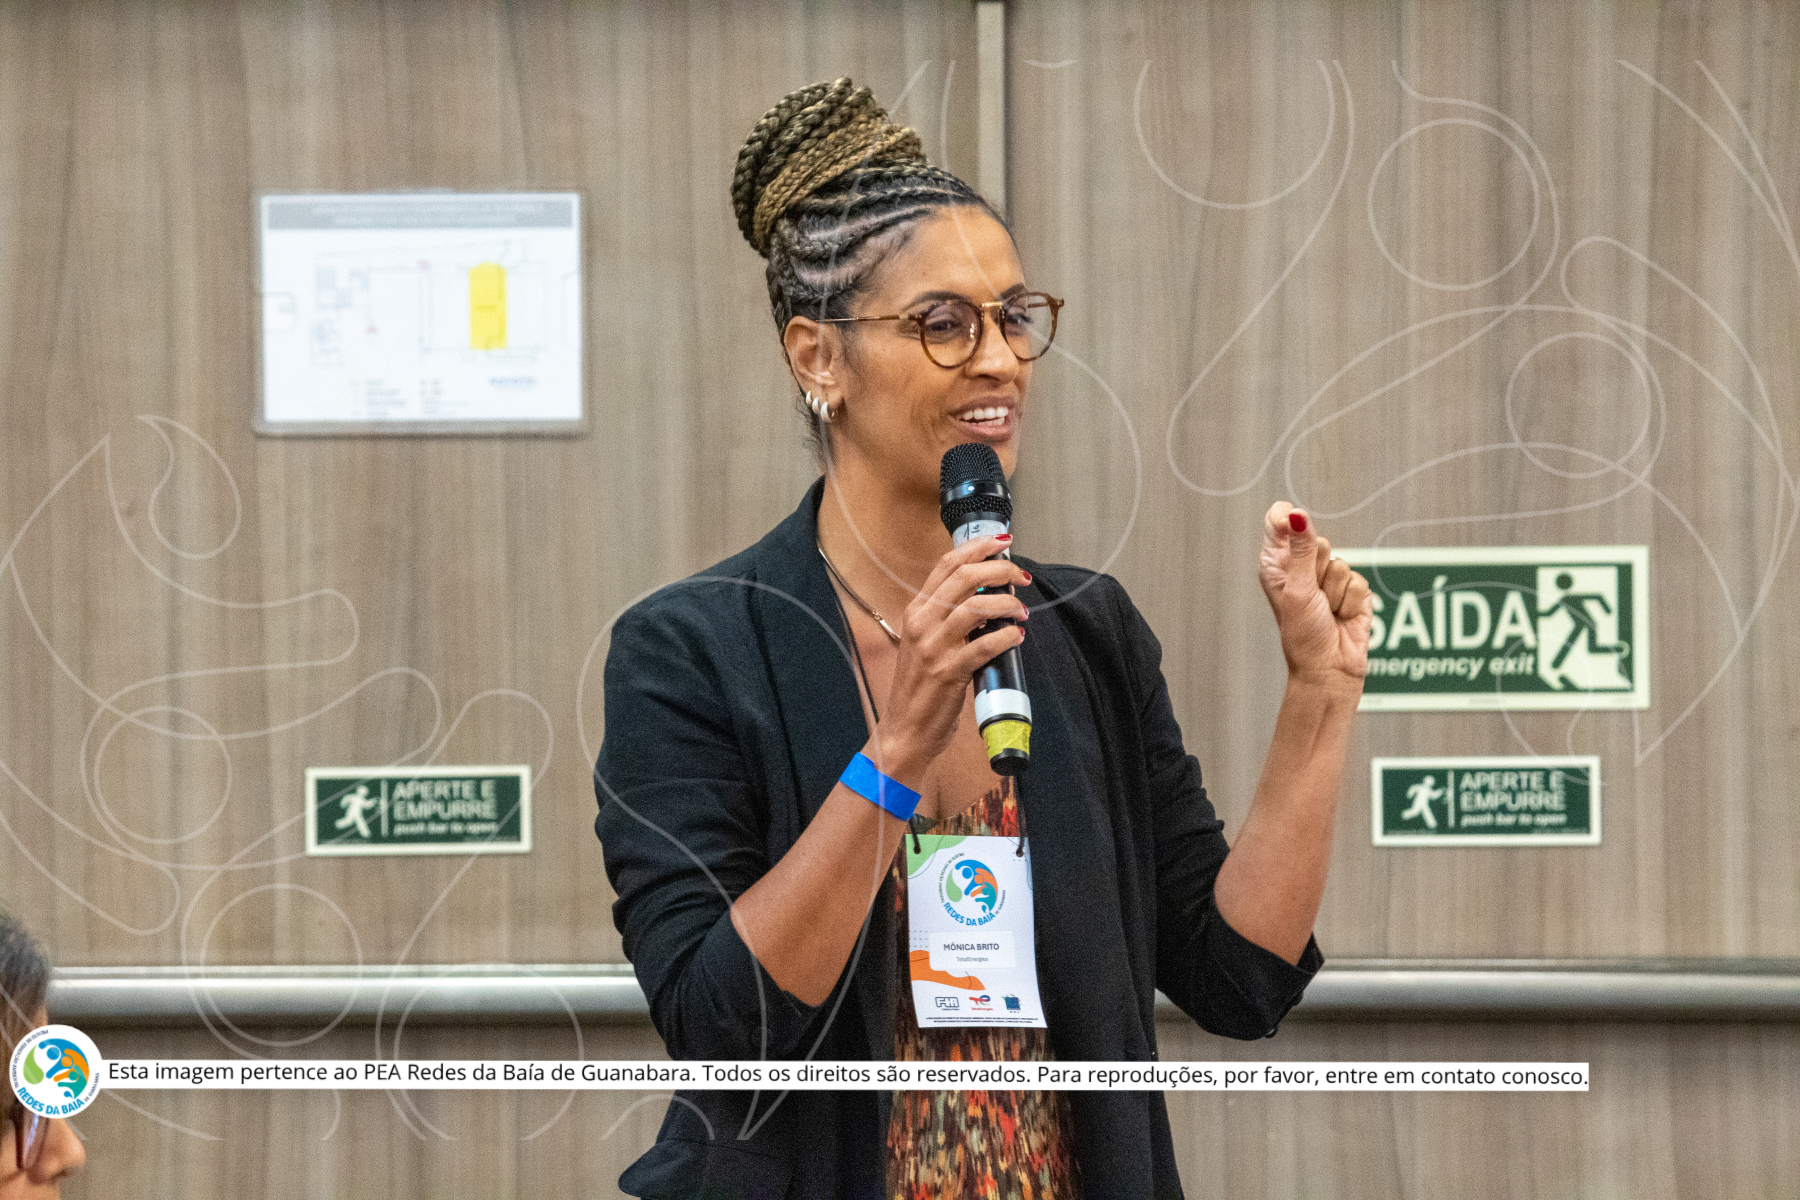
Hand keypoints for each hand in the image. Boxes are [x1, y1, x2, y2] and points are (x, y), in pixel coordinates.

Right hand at [871, 535, 1029, 780]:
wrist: (905, 728)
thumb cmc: (920, 687)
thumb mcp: (926, 641)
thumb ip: (949, 617)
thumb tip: (989, 594)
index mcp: (917, 611)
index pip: (947, 565)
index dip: (978, 547)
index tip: (1003, 542)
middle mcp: (922, 623)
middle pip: (964, 577)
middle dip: (1000, 569)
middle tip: (1021, 575)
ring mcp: (934, 647)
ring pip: (976, 606)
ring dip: (1007, 603)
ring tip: (1021, 611)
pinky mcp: (949, 672)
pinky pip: (984, 645)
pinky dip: (1006, 637)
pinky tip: (1016, 636)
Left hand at [1257, 503, 1372, 684]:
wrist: (1330, 669)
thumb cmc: (1303, 634)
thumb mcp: (1297, 589)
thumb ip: (1301, 550)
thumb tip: (1296, 514)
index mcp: (1277, 564)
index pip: (1279, 520)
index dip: (1288, 519)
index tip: (1292, 526)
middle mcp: (1302, 567)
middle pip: (1318, 540)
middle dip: (1318, 570)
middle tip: (1311, 597)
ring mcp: (1329, 578)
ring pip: (1341, 562)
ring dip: (1334, 593)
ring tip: (1326, 612)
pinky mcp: (1353, 590)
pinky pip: (1358, 581)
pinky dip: (1350, 603)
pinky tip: (1341, 617)